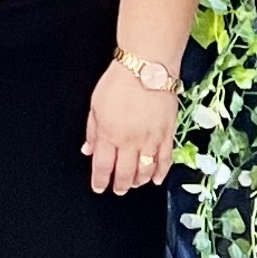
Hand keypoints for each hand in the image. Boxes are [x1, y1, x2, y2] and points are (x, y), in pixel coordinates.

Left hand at [83, 61, 177, 193]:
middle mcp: (130, 142)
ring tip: (134, 184)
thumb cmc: (119, 82)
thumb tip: (88, 150)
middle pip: (125, 173)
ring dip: (139, 181)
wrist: (147, 68)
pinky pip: (165, 159)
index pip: (103, 166)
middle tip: (117, 189)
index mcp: (110, 135)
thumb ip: (92, 131)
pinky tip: (156, 179)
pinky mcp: (168, 134)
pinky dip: (161, 172)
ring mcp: (151, 140)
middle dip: (120, 185)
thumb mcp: (95, 105)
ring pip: (145, 170)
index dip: (100, 180)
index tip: (99, 187)